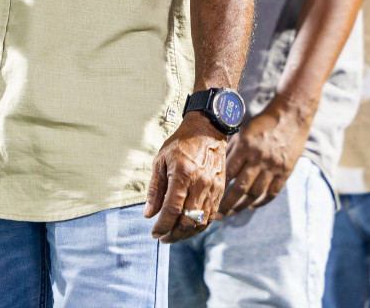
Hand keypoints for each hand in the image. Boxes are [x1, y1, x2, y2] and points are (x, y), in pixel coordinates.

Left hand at [145, 113, 228, 242]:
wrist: (207, 131)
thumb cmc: (180, 144)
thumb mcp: (160, 161)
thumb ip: (155, 189)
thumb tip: (148, 214)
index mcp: (182, 174)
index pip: (172, 209)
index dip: (162, 225)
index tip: (154, 233)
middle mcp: (200, 183)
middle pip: (188, 220)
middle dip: (174, 234)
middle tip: (163, 239)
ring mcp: (213, 188)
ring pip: (201, 221)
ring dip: (187, 233)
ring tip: (174, 235)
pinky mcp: (221, 190)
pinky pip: (211, 215)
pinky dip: (199, 226)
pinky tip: (189, 228)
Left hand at [219, 97, 310, 216]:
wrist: (290, 116)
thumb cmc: (262, 123)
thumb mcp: (243, 132)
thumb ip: (232, 150)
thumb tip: (218, 168)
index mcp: (245, 147)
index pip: (229, 173)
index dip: (218, 187)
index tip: (208, 197)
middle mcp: (259, 159)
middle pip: (241, 187)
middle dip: (228, 204)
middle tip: (217, 215)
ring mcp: (273, 167)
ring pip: (256, 193)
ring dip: (243, 206)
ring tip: (232, 213)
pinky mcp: (285, 171)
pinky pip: (273, 192)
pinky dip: (262, 201)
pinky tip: (252, 206)